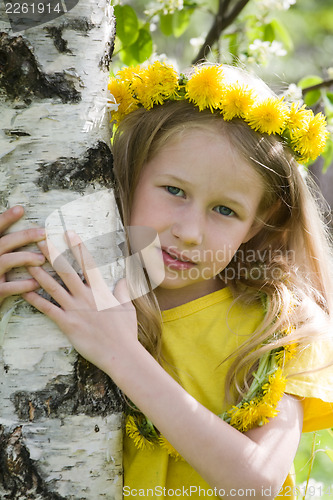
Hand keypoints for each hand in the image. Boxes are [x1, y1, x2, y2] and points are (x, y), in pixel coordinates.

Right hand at [0, 206, 45, 305]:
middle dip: (25, 236)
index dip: (5, 218)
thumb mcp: (0, 260)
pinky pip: (8, 287)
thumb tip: (30, 233)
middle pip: (4, 242)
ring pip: (6, 261)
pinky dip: (24, 285)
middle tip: (44, 233)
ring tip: (41, 260)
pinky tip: (36, 283)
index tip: (20, 209)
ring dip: (26, 258)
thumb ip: (8, 246)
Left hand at [22, 233, 137, 372]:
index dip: (78, 247)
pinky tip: (24, 291)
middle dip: (52, 254)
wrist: (121, 353)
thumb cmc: (126, 331)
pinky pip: (47, 309)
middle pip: (65, 270)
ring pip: (53, 287)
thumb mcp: (127, 306)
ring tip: (27, 262)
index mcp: (100, 290)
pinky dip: (35, 300)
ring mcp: (75, 309)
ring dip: (39, 273)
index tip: (69, 233)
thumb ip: (122, 290)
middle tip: (41, 240)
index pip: (87, 263)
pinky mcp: (67, 324)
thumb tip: (122, 279)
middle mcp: (85, 296)